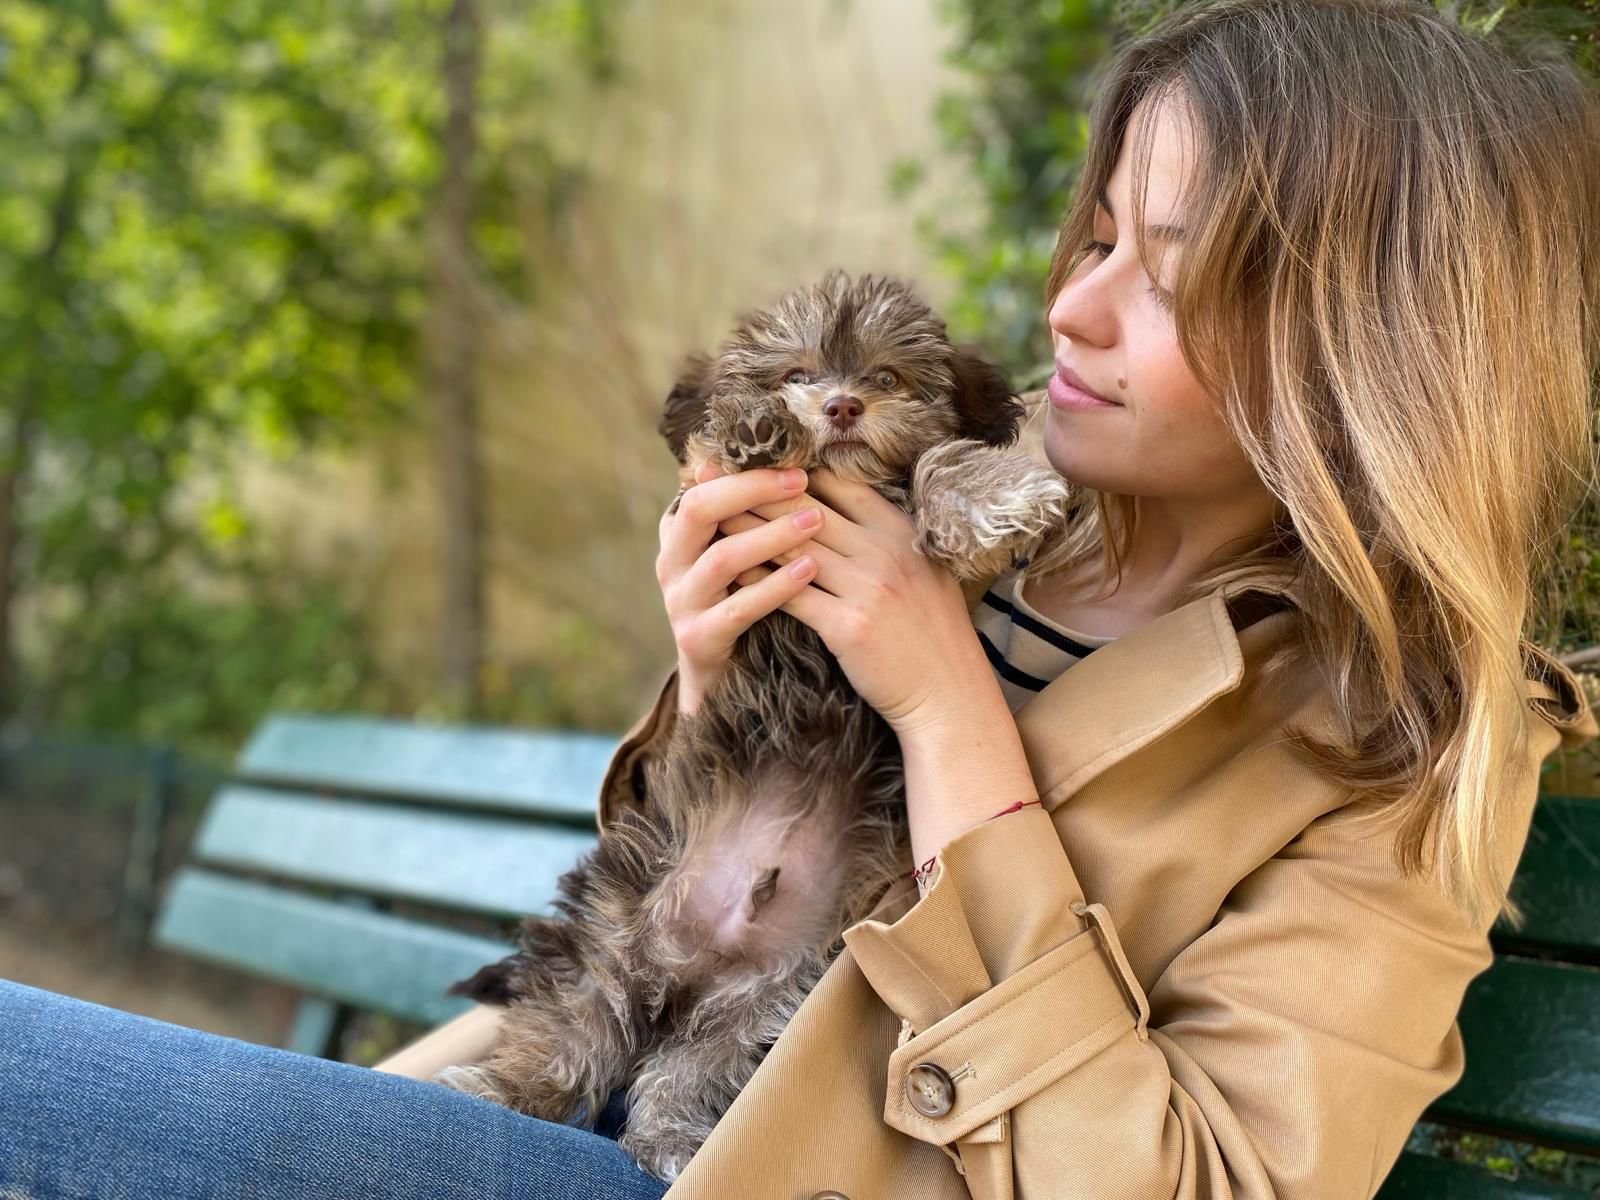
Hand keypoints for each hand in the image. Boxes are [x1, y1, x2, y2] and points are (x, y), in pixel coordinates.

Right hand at [655, 463, 823, 715]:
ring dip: (771, 536)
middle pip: (700, 511)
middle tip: (801, 484)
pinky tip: (808, 572)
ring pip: (722, 559)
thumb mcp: (738, 554)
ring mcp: (681, 603)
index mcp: (677, 535)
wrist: (723, 678)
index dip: (746, 474)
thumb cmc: (740, 600)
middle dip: (751, 492)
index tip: (795, 466)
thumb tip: (793, 462)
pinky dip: (775, 587)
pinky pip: (739, 608)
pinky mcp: (699, 639)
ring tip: (813, 522)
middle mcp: (670, 563)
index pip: (703, 487)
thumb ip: (749, 516)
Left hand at [709, 462, 989, 735]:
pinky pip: (791, 595)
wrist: (949, 694)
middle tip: (713, 476)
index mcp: (901, 531)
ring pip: (793, 547)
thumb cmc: (932, 636)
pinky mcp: (851, 626)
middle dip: (755, 490)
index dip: (793, 472)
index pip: (839, 485)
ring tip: (711, 517)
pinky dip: (758, 580)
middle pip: (807, 508)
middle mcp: (885, 551)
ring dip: (747, 528)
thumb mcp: (922, 571)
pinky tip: (730, 572)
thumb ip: (886, 540)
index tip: (755, 463)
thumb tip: (840, 512)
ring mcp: (869, 587)